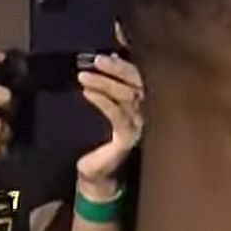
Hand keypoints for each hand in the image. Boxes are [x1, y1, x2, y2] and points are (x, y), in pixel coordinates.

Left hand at [75, 53, 142, 199]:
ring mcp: (140, 126)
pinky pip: (117, 115)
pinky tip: (88, 94)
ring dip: (105, 84)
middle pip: (137, 84)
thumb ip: (110, 90)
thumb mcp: (107, 110)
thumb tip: (104, 62)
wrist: (98, 172)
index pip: (139, 78)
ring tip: (84, 76)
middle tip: (97, 61)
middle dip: (117, 70)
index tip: (104, 57)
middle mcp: (147, 113)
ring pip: (126, 97)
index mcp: (143, 104)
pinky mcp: (129, 138)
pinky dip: (103, 102)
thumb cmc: (101, 141)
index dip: (123, 66)